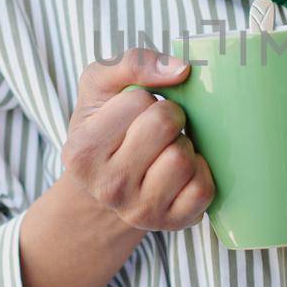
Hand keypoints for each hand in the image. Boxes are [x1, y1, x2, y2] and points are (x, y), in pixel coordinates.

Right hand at [61, 46, 215, 233]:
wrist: (107, 188)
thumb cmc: (106, 128)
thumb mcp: (101, 86)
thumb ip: (132, 63)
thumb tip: (181, 69)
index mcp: (82, 152)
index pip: (139, 101)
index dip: (144, 99)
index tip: (132, 116)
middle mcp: (108, 187)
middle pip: (166, 126)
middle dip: (169, 116)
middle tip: (157, 129)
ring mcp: (140, 211)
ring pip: (184, 159)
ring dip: (184, 145)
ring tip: (166, 150)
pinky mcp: (171, 224)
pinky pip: (204, 189)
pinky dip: (201, 172)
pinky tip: (182, 172)